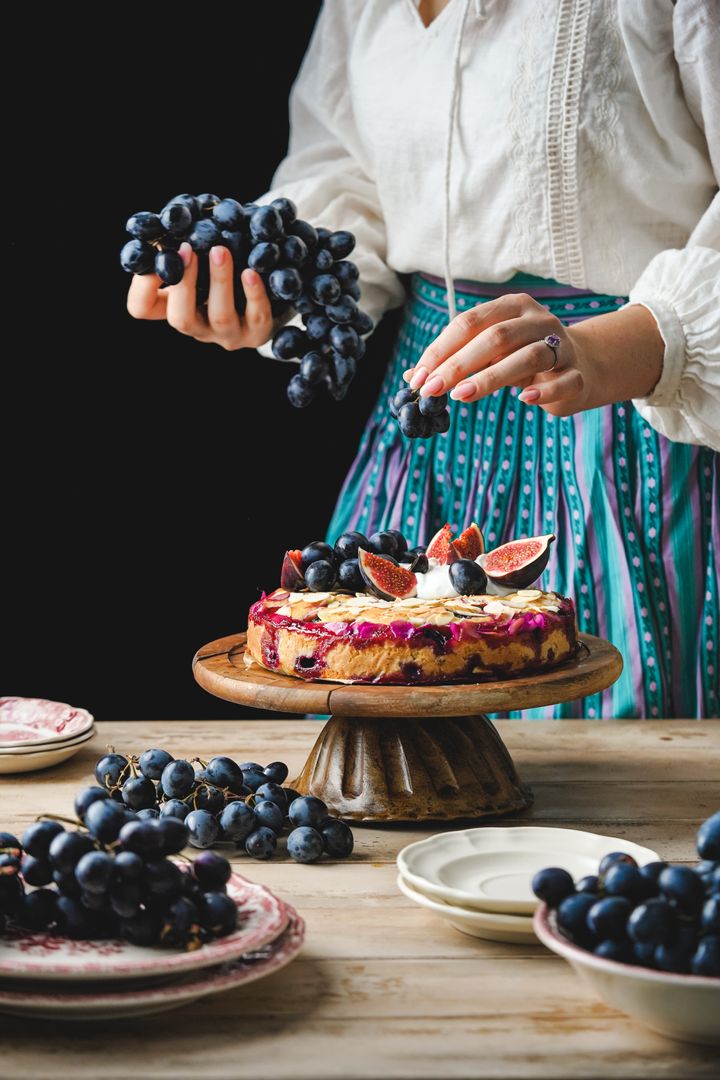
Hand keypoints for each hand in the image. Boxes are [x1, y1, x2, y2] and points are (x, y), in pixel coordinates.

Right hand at [127, 242, 274, 349]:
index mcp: (176, 307)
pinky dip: (254, 293)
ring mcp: (229, 334)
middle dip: (184, 284)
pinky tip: (251, 272)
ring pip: (220, 316)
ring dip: (219, 281)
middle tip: (188, 249)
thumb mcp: (202, 256)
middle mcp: (199, 327)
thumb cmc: (229, 263)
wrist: (274, 289)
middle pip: (180, 319)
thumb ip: (186, 244)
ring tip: (220, 250)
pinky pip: (257, 315)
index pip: (142, 308)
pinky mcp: (259, 333)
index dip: (141, 287)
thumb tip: (172, 216)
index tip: (156, 255)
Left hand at [404, 293, 585, 415]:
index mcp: (512, 307)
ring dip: (491, 377)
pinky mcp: (578, 374)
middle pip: (496, 337)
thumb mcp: (489, 354)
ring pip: (528, 357)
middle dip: (459, 364)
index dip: (441, 349)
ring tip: (462, 396)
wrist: (582, 365)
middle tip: (433, 389)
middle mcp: (538, 320)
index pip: (470, 322)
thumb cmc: (522, 357)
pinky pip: (563, 381)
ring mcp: (562, 346)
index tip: (420, 377)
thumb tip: (412, 377)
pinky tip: (523, 400)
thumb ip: (456, 359)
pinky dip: (543, 391)